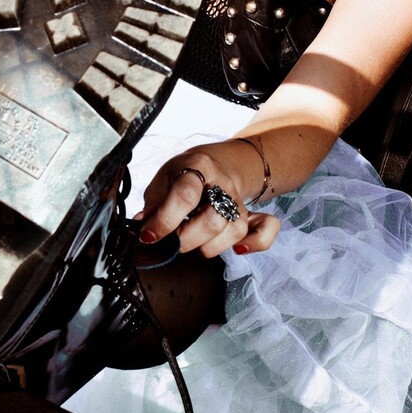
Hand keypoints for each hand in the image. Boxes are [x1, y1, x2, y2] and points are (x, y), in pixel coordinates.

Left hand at [135, 144, 281, 258]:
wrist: (219, 162)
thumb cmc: (185, 174)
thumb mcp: (164, 178)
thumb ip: (154, 202)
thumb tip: (144, 226)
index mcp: (198, 166)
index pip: (185, 195)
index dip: (164, 220)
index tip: (148, 236)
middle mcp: (223, 183)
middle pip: (214, 218)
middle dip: (187, 239)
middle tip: (171, 242)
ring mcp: (239, 200)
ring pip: (235, 229)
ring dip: (210, 246)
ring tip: (193, 244)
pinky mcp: (251, 214)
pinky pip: (267, 228)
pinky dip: (257, 242)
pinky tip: (238, 250)